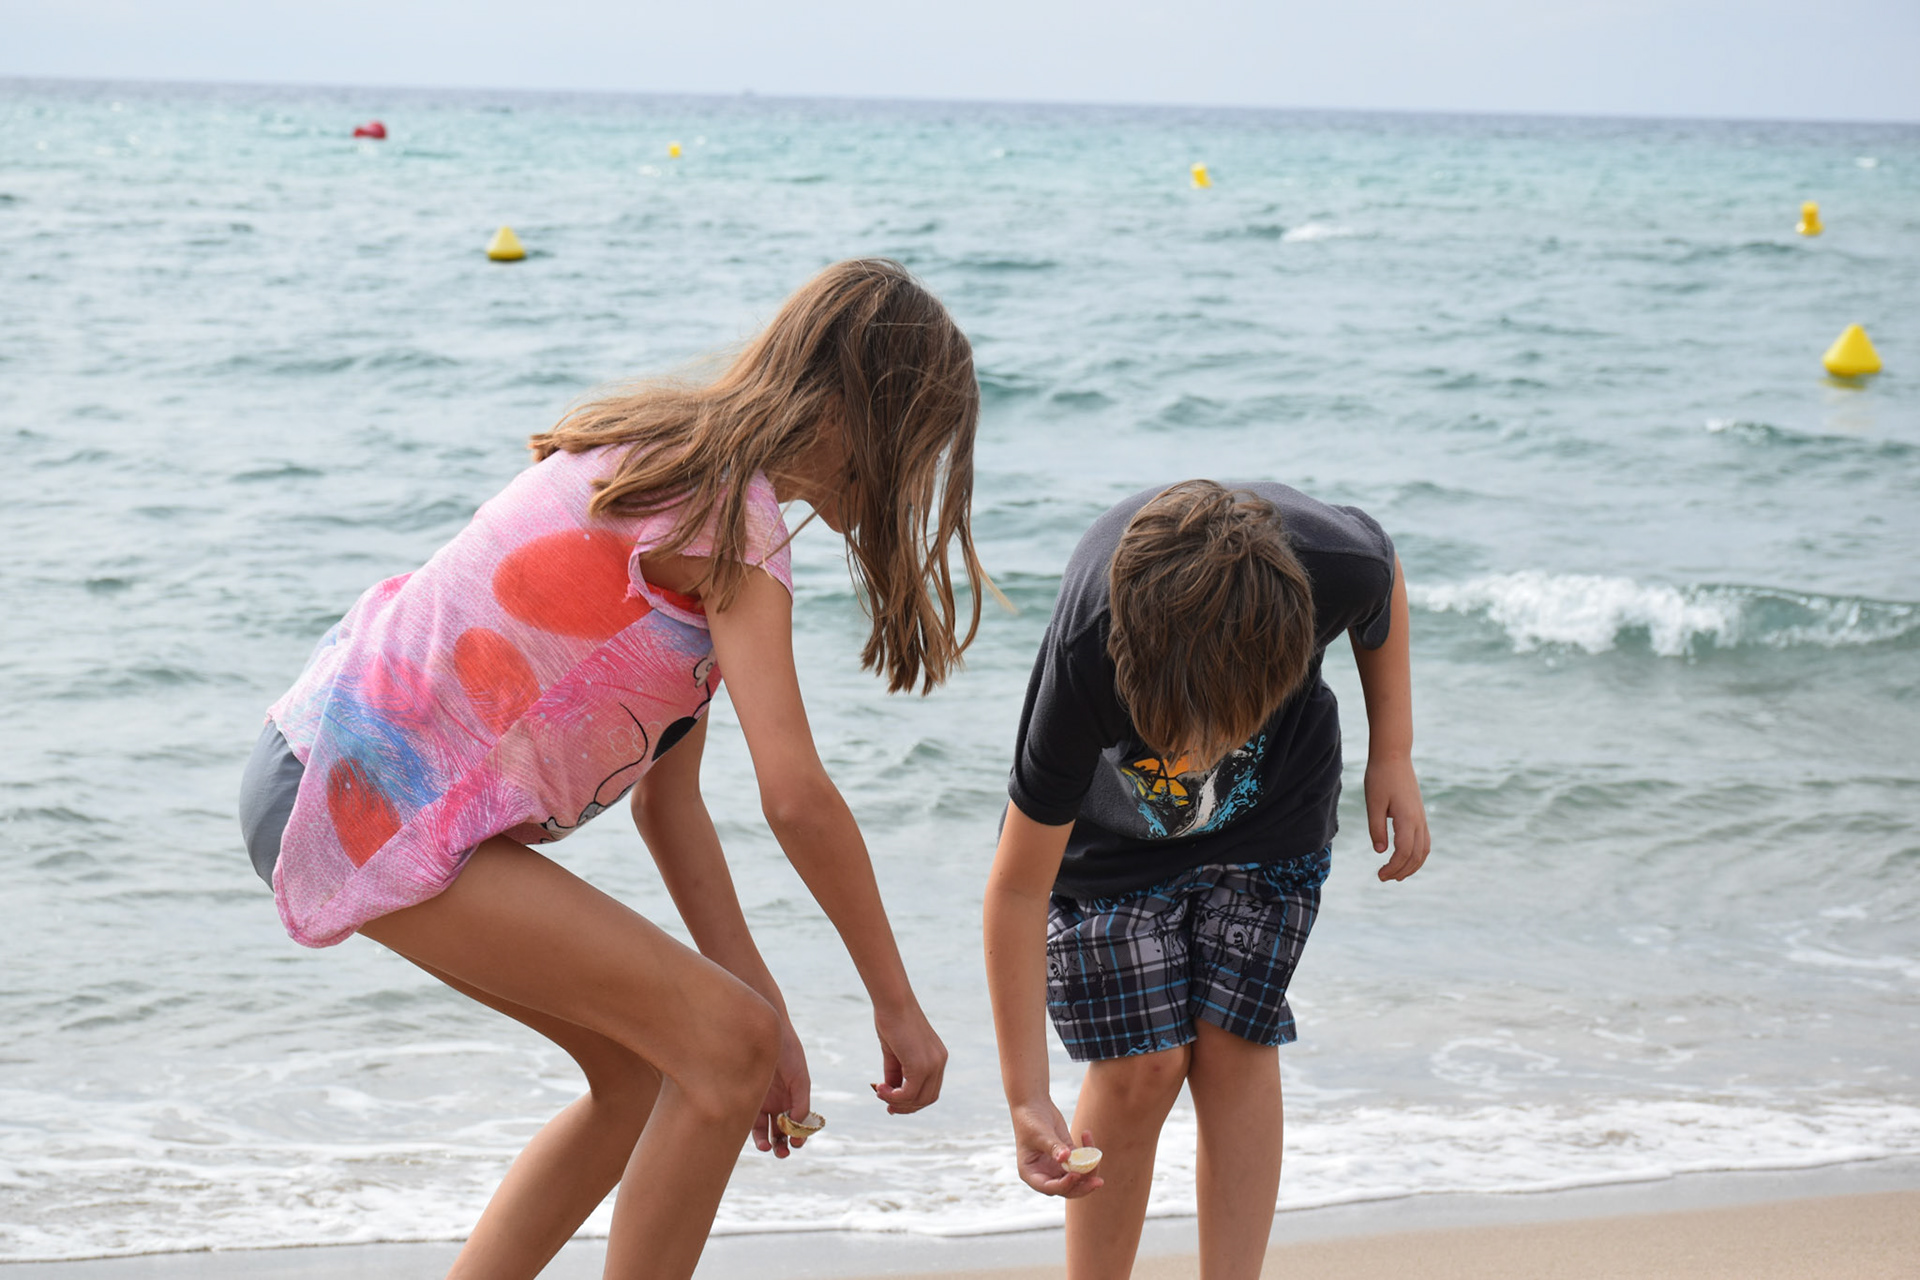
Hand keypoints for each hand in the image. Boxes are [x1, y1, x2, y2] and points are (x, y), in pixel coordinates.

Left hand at [752, 1016, 813, 1157]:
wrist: (766, 1033)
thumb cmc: (788, 1053)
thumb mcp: (800, 1077)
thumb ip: (801, 1102)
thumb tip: (798, 1125)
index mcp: (793, 1098)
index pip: (797, 1124)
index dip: (798, 1136)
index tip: (798, 1142)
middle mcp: (778, 1103)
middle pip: (781, 1131)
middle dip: (783, 1145)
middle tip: (783, 1153)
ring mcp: (762, 1102)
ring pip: (765, 1131)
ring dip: (768, 1143)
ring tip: (769, 1147)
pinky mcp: (746, 1099)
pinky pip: (749, 1122)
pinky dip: (756, 1133)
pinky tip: (760, 1138)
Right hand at [870, 997, 946, 1113]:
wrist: (893, 1002)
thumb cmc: (891, 1021)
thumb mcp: (894, 1053)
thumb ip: (896, 1073)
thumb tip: (890, 1094)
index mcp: (937, 1057)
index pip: (931, 1089)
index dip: (913, 1101)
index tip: (893, 1102)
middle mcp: (939, 1061)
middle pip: (928, 1098)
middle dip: (906, 1106)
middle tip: (887, 1105)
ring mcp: (933, 1064)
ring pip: (919, 1099)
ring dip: (897, 1102)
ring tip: (880, 1092)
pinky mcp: (921, 1065)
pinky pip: (909, 1093)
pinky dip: (894, 1096)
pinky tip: (881, 1088)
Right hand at [1011, 1102, 1102, 1197]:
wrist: (1033, 1103)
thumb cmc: (1030, 1120)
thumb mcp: (1040, 1134)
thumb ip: (1053, 1147)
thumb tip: (1066, 1158)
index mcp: (1031, 1173)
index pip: (1049, 1187)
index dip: (1064, 1185)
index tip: (1075, 1175)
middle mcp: (1044, 1173)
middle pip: (1067, 1188)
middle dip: (1083, 1186)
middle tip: (1098, 1181)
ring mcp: (1057, 1166)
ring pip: (1078, 1177)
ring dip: (1089, 1170)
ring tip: (1096, 1156)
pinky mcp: (1068, 1156)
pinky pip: (1082, 1161)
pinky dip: (1088, 1153)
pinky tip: (1086, 1134)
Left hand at [1365, 752, 1430, 881]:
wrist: (1394, 756)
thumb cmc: (1380, 777)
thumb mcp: (1373, 803)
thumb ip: (1376, 828)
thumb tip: (1381, 851)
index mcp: (1407, 818)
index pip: (1404, 852)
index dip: (1394, 867)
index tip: (1380, 874)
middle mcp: (1418, 820)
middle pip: (1416, 855)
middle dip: (1402, 871)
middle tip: (1384, 878)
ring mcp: (1421, 817)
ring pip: (1424, 849)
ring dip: (1412, 865)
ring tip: (1397, 875)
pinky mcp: (1419, 814)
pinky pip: (1424, 840)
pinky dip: (1417, 854)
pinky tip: (1406, 858)